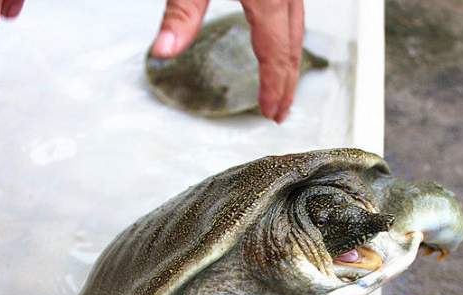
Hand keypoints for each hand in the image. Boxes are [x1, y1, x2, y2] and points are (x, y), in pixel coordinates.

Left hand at [151, 0, 303, 122]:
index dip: (273, 86)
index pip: (274, 52)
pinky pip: (293, 15)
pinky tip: (279, 46)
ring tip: (283, 88)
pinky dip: (289, 38)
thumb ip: (181, 14)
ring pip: (298, 30)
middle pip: (293, 47)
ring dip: (292, 63)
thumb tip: (164, 50)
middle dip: (287, 84)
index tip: (270, 111)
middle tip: (279, 113)